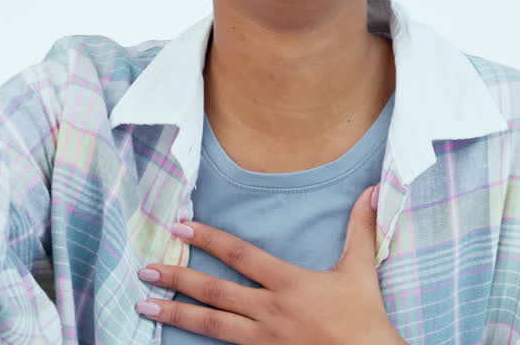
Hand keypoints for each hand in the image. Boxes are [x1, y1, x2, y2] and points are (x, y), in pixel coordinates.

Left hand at [134, 184, 404, 344]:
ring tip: (144, 305)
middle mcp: (269, 310)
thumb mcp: (361, 270)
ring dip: (175, 313)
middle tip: (145, 271)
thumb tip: (374, 190)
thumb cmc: (364, 319)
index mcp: (289, 283)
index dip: (208, 239)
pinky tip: (175, 337)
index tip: (179, 228)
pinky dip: (199, 342)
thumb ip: (361, 228)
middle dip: (176, 279)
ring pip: (210, 325)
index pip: (240, 254)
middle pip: (214, 292)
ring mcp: (263, 339)